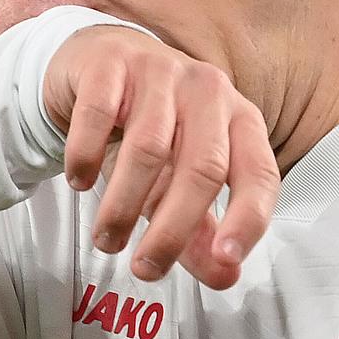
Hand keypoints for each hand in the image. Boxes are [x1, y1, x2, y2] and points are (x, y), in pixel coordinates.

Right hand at [44, 25, 278, 290]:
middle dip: (172, 229)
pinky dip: (87, 155)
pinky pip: (99, 114)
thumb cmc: (151, 130)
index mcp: (239, 120)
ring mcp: (160, 70)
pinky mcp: (111, 62)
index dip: (248, 219)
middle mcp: (208, 91)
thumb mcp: (177, 184)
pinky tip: (79, 182)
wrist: (99, 65)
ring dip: (123, 205)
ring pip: (149, 147)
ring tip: (106, 240)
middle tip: (144, 267)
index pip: (259, 174)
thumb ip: (201, 233)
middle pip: (203, 167)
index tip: (226, 260)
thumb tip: (225, 277)